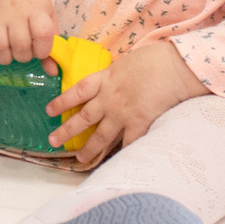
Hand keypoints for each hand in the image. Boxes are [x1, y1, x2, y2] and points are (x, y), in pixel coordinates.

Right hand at [0, 0, 56, 66]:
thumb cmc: (32, 6)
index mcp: (37, 10)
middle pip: (20, 46)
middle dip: (22, 56)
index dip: (42, 50)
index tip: (39, 49)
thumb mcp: (48, 20)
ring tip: (7, 51)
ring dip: (4, 57)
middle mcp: (16, 11)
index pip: (42, 35)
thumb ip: (51, 47)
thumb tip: (52, 72)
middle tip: (22, 50)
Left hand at [46, 41, 208, 166]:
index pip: (77, 91)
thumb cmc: (154, 59)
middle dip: (66, 130)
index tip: (50, 110)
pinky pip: (127, 143)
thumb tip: (111, 82)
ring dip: (89, 148)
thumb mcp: (125, 63)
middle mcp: (109, 98)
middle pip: (83, 117)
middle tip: (52, 140)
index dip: (62, 101)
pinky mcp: (140, 123)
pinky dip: (121, 154)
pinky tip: (115, 164)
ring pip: (101, 135)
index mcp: (105, 79)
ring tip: (79, 159)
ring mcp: (123, 113)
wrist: (174, 67)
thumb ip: (115, 76)